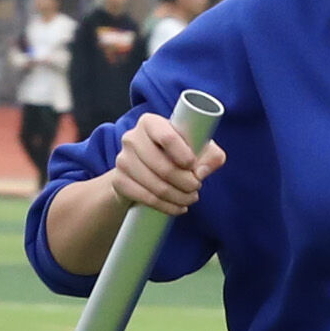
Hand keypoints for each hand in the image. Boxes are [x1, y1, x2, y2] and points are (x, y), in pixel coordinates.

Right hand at [108, 109, 223, 216]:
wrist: (144, 172)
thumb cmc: (175, 154)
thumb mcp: (197, 149)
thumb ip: (211, 155)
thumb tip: (203, 171)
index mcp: (150, 122)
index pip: (166, 137)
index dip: (183, 154)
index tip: (194, 166)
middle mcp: (131, 138)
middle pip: (163, 166)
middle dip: (186, 182)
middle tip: (196, 187)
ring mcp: (122, 160)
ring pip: (156, 186)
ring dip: (179, 197)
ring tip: (190, 198)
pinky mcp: (118, 181)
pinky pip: (146, 198)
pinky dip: (166, 207)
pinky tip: (178, 207)